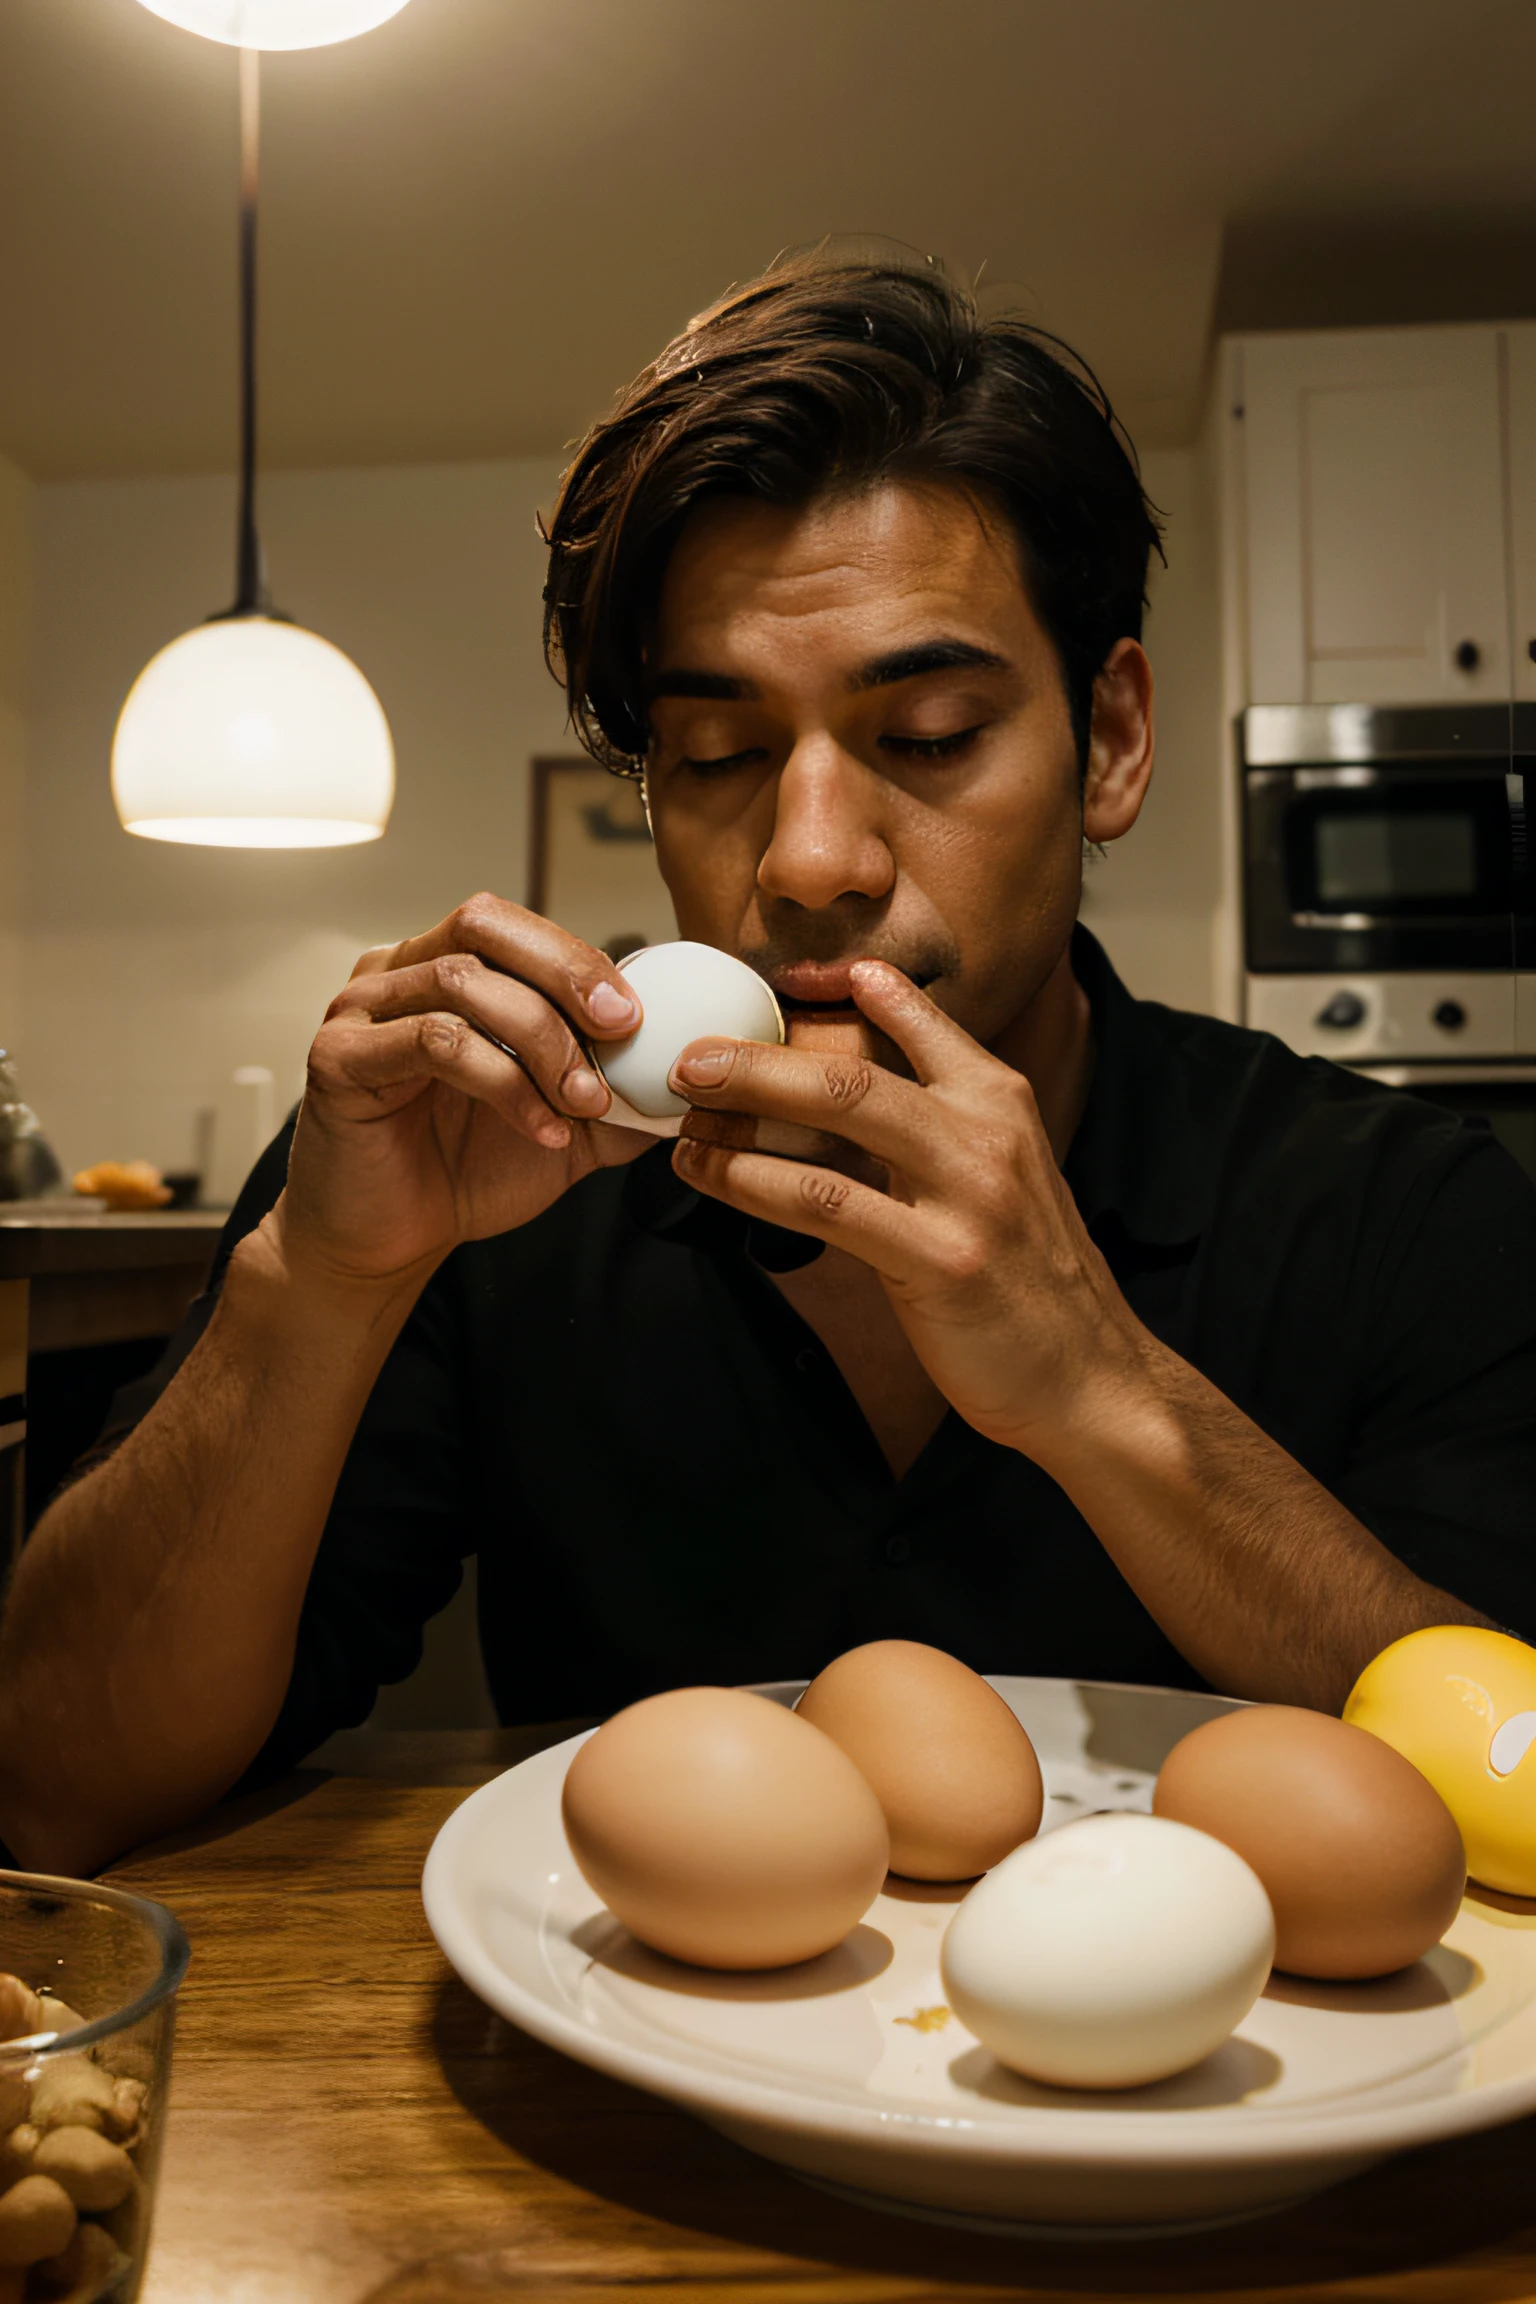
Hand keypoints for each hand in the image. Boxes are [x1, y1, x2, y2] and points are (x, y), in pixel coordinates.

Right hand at [270, 895, 652, 1287]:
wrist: (390, 1243)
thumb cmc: (459, 1173)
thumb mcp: (563, 1125)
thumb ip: (614, 1093)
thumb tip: (681, 1075)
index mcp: (439, 970)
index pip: (511, 927)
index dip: (578, 959)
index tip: (634, 1016)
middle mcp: (394, 976)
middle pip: (482, 927)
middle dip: (565, 972)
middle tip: (618, 1029)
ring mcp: (359, 1011)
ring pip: (463, 984)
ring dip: (543, 1042)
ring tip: (582, 1101)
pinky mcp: (338, 1058)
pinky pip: (433, 1042)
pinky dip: (503, 1083)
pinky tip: (540, 1127)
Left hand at [668, 961, 1149, 1456]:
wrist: (1089, 1377)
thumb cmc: (1030, 1282)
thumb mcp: (1007, 1177)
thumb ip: (945, 1124)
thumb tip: (865, 1089)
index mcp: (1002, 1100)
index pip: (922, 1020)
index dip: (856, 993)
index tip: (789, 981)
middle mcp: (988, 1132)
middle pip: (854, 1068)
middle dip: (760, 1056)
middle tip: (692, 1058)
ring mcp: (968, 1193)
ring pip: (838, 1118)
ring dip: (745, 1109)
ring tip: (684, 1114)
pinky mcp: (940, 1258)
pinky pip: (827, 1204)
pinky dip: (755, 1183)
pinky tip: (712, 1176)